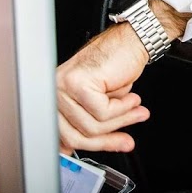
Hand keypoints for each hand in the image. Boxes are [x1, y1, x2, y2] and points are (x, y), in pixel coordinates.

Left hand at [56, 23, 149, 153]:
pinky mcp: (79, 83)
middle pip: (76, 136)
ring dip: (121, 121)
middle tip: (126, 140)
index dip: (87, 147)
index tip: (104, 150)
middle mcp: (55, 91)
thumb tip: (75, 152)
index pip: (64, 136)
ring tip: (136, 111)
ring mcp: (64, 86)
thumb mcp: (100, 102)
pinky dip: (123, 109)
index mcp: (56, 97)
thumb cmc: (116, 66)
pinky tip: (132, 98)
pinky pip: (104, 113)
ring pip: (92, 126)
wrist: (131, 41)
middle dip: (107, 140)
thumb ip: (89, 124)